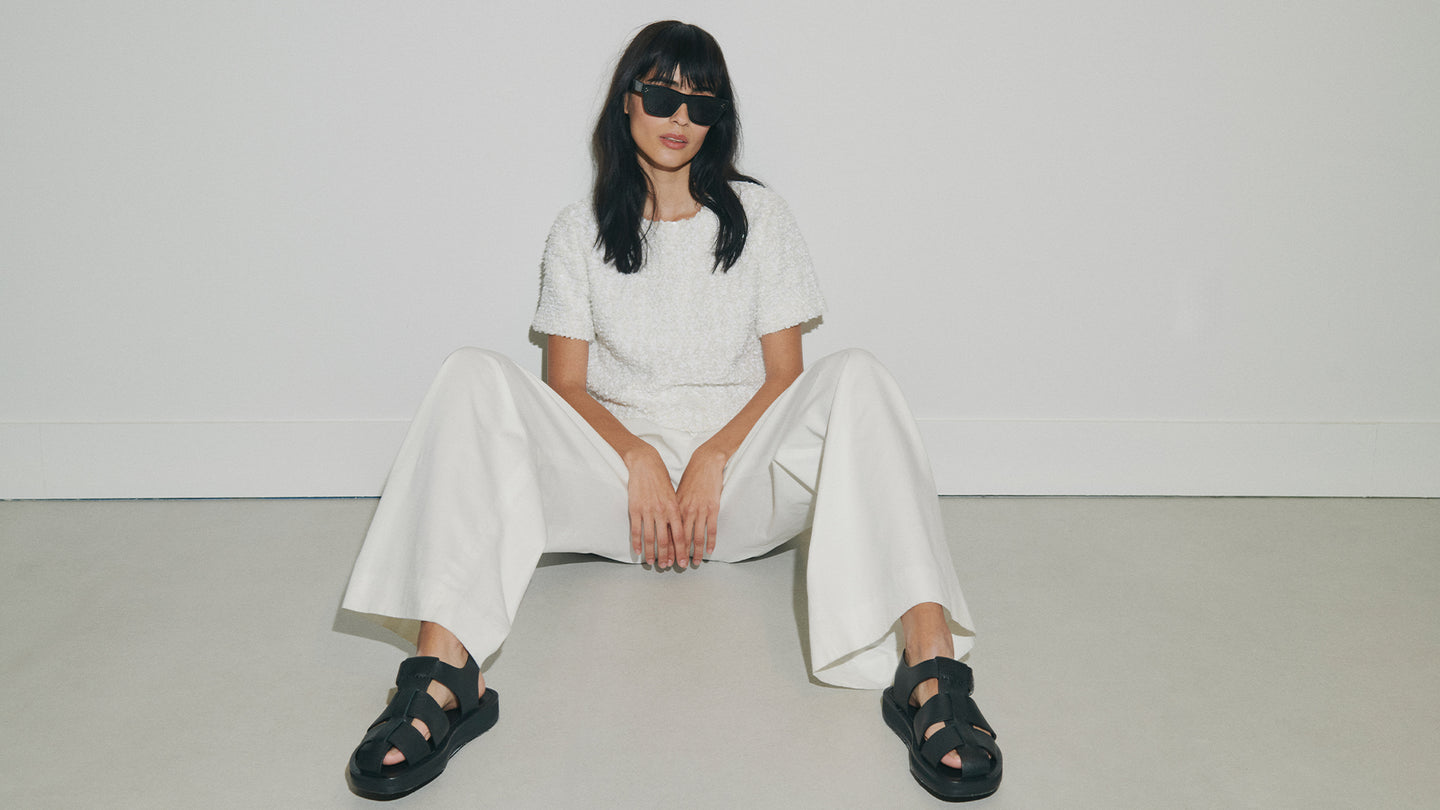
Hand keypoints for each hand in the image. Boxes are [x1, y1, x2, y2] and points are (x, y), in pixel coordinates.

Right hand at [623, 444, 681, 567]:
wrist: (645, 464)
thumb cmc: (661, 478)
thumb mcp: (673, 495)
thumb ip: (676, 511)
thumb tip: (680, 528)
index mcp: (674, 508)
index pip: (680, 535)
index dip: (681, 550)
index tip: (682, 561)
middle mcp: (662, 512)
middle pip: (666, 540)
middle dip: (667, 556)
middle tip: (667, 567)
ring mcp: (648, 511)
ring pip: (651, 538)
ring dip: (652, 553)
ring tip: (653, 563)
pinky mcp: (635, 509)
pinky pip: (636, 530)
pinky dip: (637, 543)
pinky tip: (638, 551)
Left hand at [674, 445, 724, 568]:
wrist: (705, 462)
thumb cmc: (690, 477)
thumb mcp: (677, 492)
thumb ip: (673, 509)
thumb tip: (667, 522)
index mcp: (674, 507)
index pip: (667, 532)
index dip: (666, 547)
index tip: (664, 559)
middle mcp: (685, 511)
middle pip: (680, 538)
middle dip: (678, 554)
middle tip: (677, 567)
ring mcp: (699, 510)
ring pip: (696, 537)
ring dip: (695, 552)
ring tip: (694, 563)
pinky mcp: (712, 508)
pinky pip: (711, 529)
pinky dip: (710, 542)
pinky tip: (710, 550)